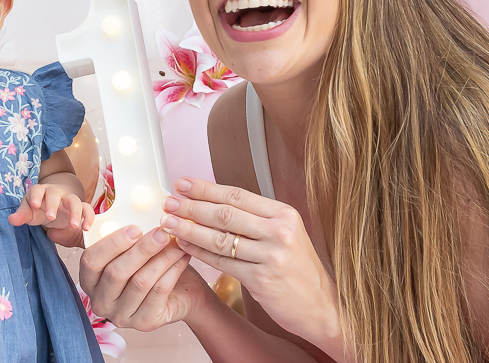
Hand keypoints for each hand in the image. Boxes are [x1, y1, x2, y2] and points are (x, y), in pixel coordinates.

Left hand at [8, 183, 93, 230]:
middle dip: (53, 204)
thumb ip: (22, 215)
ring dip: (75, 212)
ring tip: (74, 225)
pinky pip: (87, 209)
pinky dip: (89, 217)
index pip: (37, 190)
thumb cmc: (41, 207)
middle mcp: (55, 193)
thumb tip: (12, 220)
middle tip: (51, 217)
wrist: (57, 203)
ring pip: (74, 200)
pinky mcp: (80, 207)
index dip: (36, 196)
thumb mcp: (30, 212)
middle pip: (55, 193)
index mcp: (40, 192)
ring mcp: (68, 199)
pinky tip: (86, 228)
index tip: (34, 205)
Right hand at [78, 225, 197, 331]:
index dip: (112, 243)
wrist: (180, 294)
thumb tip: (135, 206)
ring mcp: (122, 316)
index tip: (135, 227)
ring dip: (161, 258)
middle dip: (142, 249)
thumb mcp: (133, 249)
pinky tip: (182, 256)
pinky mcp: (145, 322)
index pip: (91, 261)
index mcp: (89, 280)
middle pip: (117, 273)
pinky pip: (159, 292)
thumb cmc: (150, 265)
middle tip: (162, 231)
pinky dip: (172, 271)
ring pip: (140, 282)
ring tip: (176, 241)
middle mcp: (101, 302)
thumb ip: (127, 236)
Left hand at [160, 177, 340, 343]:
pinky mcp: (262, 280)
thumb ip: (254, 218)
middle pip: (225, 214)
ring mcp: (272, 255)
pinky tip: (183, 246)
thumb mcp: (283, 234)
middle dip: (191, 206)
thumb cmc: (295, 266)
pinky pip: (222, 262)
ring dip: (189, 229)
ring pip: (220, 238)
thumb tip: (212, 200)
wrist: (321, 305)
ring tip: (168, 222)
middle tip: (168, 202)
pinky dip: (199, 252)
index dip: (206, 188)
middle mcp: (279, 231)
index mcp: (283, 214)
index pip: (237, 195)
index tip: (182, 183)